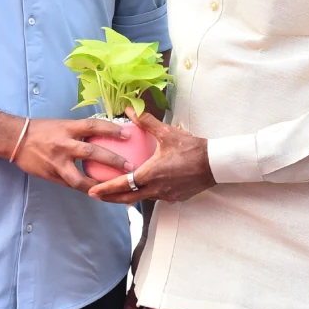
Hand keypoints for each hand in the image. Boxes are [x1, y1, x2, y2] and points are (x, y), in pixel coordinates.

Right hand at [12, 118, 136, 192]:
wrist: (15, 139)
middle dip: (113, 160)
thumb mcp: (62, 125)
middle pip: (92, 152)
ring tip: (114, 189)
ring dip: (99, 184)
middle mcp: (63, 144)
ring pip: (80, 177)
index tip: (128, 134)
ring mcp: (57, 162)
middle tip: (130, 167)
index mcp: (67, 128)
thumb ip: (79, 131)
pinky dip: (85, 189)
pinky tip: (98, 193)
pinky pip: (71, 184)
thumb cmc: (41, 130)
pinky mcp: (52, 175)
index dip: (111, 129)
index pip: (93, 126)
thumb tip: (102, 135)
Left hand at [89, 108, 215, 203]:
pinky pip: (155, 197)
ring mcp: (166, 195)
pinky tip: (142, 187)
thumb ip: (146, 122)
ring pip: (141, 198)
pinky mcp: (175, 198)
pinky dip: (145, 194)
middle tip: (96, 196)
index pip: (123, 184)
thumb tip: (129, 110)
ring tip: (115, 192)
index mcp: (151, 173)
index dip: (106, 189)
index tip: (92, 191)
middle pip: (128, 198)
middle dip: (110, 198)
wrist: (215, 164)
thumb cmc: (192, 148)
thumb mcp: (167, 133)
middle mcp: (157, 188)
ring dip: (127, 196)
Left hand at [123, 232, 156, 308]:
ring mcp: (160, 294)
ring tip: (129, 303)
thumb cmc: (149, 257)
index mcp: (162, 300)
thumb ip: (133, 300)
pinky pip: (151, 303)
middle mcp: (164, 299)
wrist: (154, 241)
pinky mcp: (157, 288)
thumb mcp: (137, 282)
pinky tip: (134, 296)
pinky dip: (141, 303)